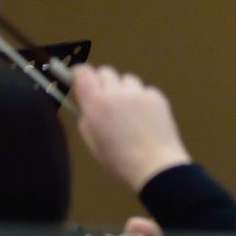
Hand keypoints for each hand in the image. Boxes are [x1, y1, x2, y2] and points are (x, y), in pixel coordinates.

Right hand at [71, 65, 191, 191]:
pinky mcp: (156, 96)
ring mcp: (138, 92)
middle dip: (102, 82)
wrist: (154, 164)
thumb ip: (86, 118)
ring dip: (123, 90)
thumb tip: (87, 105)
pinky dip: (141, 98)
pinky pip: (144, 90)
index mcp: (96, 104)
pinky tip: (144, 117)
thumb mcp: (92, 141)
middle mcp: (116, 93)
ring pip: (127, 80)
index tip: (78, 77)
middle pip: (105, 72)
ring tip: (127, 111)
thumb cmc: (119, 159)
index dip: (79, 73)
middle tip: (104, 98)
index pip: (83, 72)